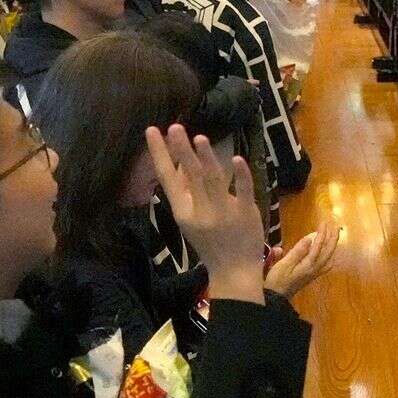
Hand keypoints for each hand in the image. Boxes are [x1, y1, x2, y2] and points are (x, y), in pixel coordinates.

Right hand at [145, 125, 265, 301]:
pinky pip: (243, 192)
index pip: (167, 178)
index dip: (159, 154)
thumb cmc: (210, 241)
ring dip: (206, 159)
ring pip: (213, 181)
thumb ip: (186, 190)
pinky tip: (236, 158)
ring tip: (199, 138)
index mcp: (183, 212)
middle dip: (181, 150)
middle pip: (189, 176)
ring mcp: (224, 212)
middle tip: (174, 127)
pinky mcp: (246, 213)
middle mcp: (200, 211)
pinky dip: (241, 176)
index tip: (151, 130)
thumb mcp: (190, 218)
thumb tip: (179, 161)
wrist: (233, 270)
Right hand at [265, 219, 341, 300]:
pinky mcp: (311, 276)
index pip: (318, 246)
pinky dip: (329, 255)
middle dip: (332, 238)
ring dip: (332, 245)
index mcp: (309, 265)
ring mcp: (314, 273)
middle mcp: (315, 269)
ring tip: (333, 235)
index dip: (322, 233)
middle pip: (327, 252)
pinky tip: (328, 254)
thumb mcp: (285, 264)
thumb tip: (309, 238)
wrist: (277, 297)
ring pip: (328, 257)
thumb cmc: (277, 279)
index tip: (324, 222)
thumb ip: (298, 251)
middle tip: (336, 226)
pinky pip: (325, 264)